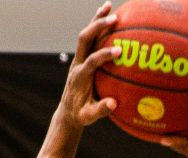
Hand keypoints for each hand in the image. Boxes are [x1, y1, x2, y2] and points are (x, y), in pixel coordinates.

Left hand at [57, 4, 120, 127]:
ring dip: (96, 20)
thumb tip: (113, 104)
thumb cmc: (80, 115)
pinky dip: (98, 26)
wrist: (68, 111)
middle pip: (84, 39)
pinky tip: (111, 16)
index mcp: (79, 76)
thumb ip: (99, 110)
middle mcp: (77, 63)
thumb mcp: (88, 117)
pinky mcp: (83, 57)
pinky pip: (91, 38)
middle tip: (114, 19)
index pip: (91, 61)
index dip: (104, 55)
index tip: (119, 51)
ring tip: (110, 6)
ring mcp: (79, 58)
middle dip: (97, 28)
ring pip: (86, 34)